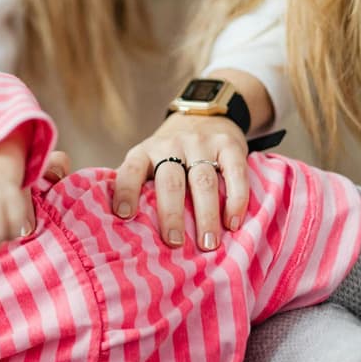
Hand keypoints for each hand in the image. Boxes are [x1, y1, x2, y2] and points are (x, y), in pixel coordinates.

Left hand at [113, 113, 247, 249]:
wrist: (203, 117)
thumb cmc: (169, 154)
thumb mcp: (148, 161)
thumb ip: (141, 187)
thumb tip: (128, 230)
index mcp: (144, 152)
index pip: (130, 171)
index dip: (126, 192)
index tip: (124, 216)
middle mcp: (170, 145)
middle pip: (170, 182)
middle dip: (172, 215)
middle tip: (174, 243)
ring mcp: (200, 143)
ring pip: (203, 182)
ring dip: (206, 215)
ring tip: (208, 244)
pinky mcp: (228, 145)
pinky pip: (235, 174)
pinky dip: (236, 200)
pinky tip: (233, 223)